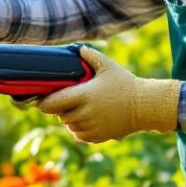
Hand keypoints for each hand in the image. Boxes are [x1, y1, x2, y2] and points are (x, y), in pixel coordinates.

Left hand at [35, 47, 181, 142]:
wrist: (144, 106)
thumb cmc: (125, 84)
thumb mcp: (108, 66)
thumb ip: (91, 56)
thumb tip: (78, 49)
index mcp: (84, 95)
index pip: (52, 103)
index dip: (44, 103)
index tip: (41, 100)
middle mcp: (85, 113)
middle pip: (60, 115)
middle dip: (60, 109)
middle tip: (68, 101)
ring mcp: (91, 127)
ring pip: (69, 126)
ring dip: (70, 119)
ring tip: (79, 109)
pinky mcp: (97, 137)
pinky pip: (79, 135)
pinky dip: (79, 129)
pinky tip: (86, 120)